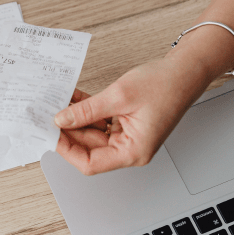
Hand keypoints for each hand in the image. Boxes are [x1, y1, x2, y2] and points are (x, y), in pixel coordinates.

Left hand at [53, 55, 211, 174]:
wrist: (187, 70)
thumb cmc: (165, 85)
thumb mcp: (118, 96)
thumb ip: (87, 110)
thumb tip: (61, 120)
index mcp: (133, 152)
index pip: (90, 164)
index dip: (67, 150)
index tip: (51, 134)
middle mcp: (131, 149)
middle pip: (89, 149)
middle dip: (67, 132)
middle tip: (47, 115)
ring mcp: (128, 137)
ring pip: (92, 134)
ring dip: (74, 119)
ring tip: (56, 104)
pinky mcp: (127, 124)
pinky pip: (100, 122)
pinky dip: (86, 111)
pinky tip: (72, 99)